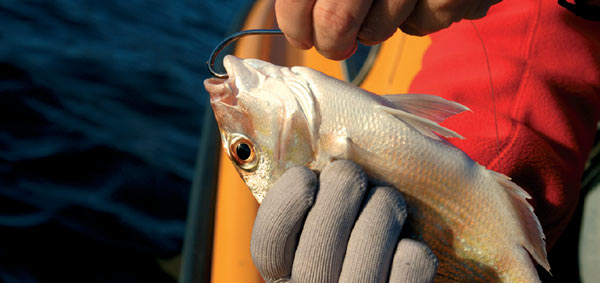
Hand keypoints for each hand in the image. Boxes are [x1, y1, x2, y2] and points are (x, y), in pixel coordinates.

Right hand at [251, 160, 436, 281]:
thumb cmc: (344, 261)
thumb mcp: (310, 246)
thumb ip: (306, 213)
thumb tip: (314, 151)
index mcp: (284, 279)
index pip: (269, 243)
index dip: (286, 201)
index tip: (305, 177)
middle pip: (323, 232)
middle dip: (344, 184)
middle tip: (352, 175)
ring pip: (372, 235)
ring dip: (384, 205)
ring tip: (386, 202)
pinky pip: (411, 260)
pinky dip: (412, 245)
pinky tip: (404, 244)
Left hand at [275, 0, 500, 59]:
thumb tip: (295, 17)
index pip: (298, 0)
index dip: (295, 24)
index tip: (302, 33)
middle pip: (335, 22)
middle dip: (331, 43)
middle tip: (336, 44)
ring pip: (377, 30)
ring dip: (377, 27)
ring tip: (388, 3)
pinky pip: (423, 26)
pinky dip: (421, 19)